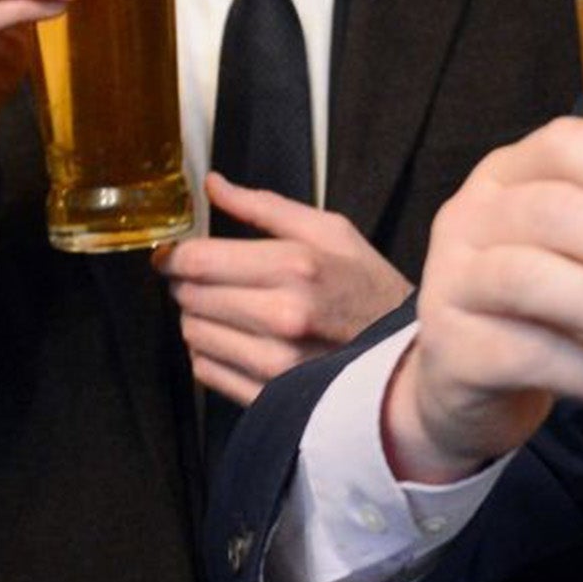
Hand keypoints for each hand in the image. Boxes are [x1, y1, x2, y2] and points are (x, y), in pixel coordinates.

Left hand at [156, 172, 414, 404]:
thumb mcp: (331, 232)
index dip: (174, 254)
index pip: (198, 260)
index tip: (175, 253)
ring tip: (230, 310)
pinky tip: (238, 340)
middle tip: (211, 279)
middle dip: (188, 284)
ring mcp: (274, 363)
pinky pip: (204, 371)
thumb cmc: (368, 287)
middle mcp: (282, 316)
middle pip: (189, 296)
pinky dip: (210, 352)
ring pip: (192, 334)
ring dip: (199, 318)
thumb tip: (212, 185)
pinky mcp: (268, 396)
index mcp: (297, 266)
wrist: (407, 356)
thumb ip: (265, 206)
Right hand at [384, 117, 582, 485]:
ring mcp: (451, 280)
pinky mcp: (450, 349)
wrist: (461, 381)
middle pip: (552, 213)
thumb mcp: (569, 250)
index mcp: (509, 174)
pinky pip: (524, 355)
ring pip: (531, 281)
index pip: (563, 145)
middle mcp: (471, 216)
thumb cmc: (536, 302)